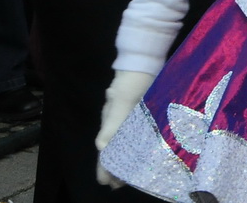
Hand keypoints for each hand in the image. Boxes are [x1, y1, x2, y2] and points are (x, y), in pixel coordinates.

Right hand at [95, 70, 155, 185]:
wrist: (144, 60)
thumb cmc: (130, 81)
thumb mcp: (120, 103)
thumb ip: (111, 124)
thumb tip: (100, 148)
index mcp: (110, 123)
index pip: (105, 151)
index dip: (105, 168)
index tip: (107, 184)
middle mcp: (118, 121)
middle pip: (114, 148)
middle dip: (116, 166)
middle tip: (120, 184)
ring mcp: (130, 115)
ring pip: (126, 141)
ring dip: (127, 157)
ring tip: (132, 173)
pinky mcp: (143, 110)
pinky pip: (138, 132)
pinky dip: (139, 144)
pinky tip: (146, 149)